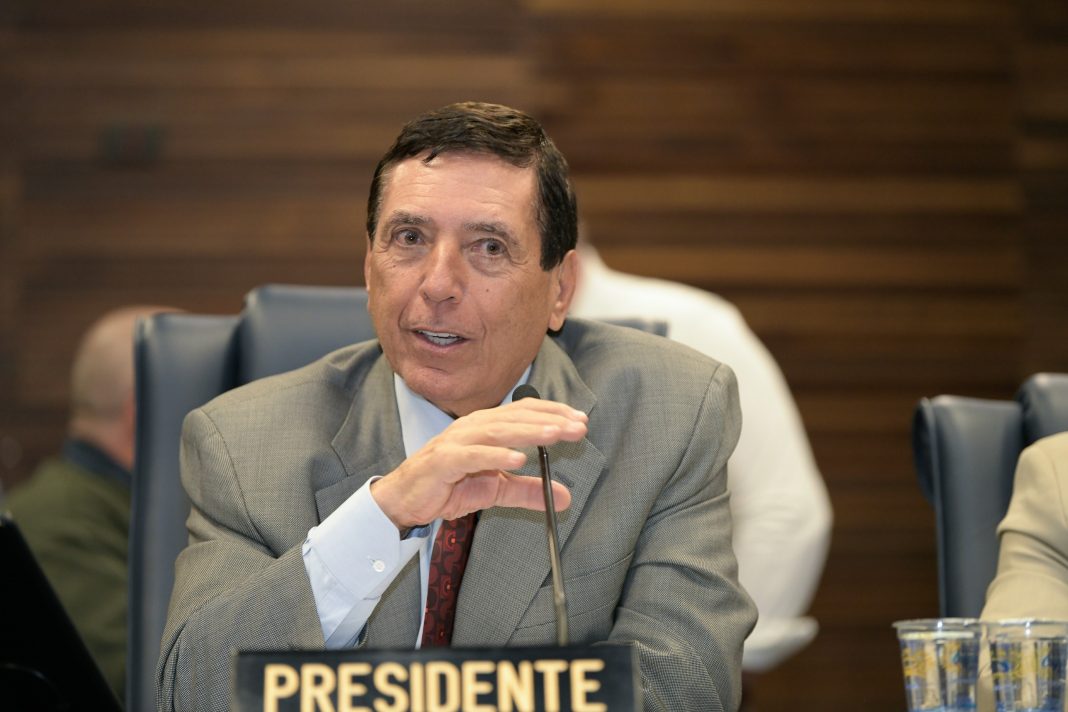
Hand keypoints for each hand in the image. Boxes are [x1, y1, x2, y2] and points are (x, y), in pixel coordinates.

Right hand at [370, 397, 587, 528]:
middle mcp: (472, 427)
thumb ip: (528, 491)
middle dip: (550, 420)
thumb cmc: (447, 486)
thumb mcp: (495, 490)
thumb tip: (564, 497)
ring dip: (528, 432)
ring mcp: (456, 442)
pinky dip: (495, 456)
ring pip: (497, 431)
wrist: (405, 500)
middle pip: (515, 417)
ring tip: (555, 435)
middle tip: (578, 427)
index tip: (580, 420)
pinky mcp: (443, 461)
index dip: (553, 413)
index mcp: (485, 427)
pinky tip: (518, 459)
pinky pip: (472, 455)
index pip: (524, 411)